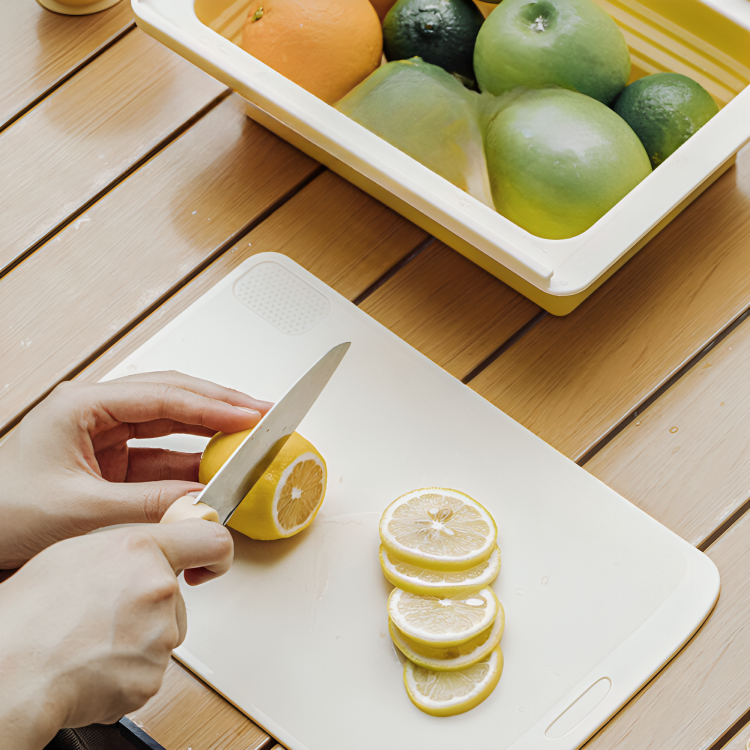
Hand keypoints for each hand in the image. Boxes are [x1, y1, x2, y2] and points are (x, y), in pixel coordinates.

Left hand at [0, 371, 270, 568]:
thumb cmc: (3, 514)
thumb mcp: (81, 512)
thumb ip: (149, 504)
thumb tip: (201, 501)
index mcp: (80, 406)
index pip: (163, 396)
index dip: (212, 405)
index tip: (250, 415)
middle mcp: (94, 412)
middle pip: (172, 397)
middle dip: (220, 406)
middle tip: (261, 414)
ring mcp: (104, 434)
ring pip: (171, 422)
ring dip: (209, 431)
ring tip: (248, 437)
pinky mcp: (110, 459)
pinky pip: (161, 453)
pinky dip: (190, 462)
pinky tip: (215, 469)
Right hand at [0, 521, 232, 748]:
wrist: (10, 671)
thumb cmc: (31, 612)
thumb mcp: (78, 551)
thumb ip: (130, 548)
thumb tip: (152, 554)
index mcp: (141, 550)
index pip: (211, 539)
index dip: (216, 553)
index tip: (212, 563)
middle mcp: (158, 588)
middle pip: (177, 597)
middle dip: (152, 605)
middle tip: (106, 613)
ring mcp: (158, 635)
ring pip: (162, 634)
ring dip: (137, 638)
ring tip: (90, 639)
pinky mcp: (151, 677)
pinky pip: (147, 669)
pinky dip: (126, 671)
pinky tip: (92, 663)